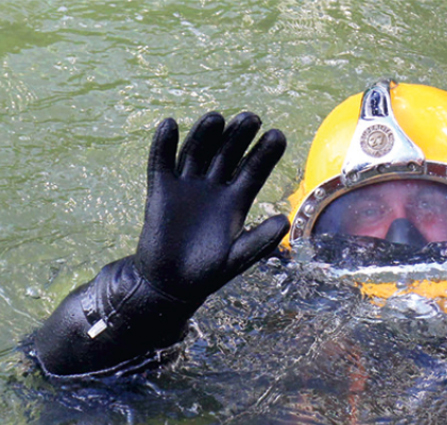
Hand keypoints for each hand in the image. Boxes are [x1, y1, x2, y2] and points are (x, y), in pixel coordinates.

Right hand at [135, 111, 289, 301]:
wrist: (172, 284)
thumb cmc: (208, 272)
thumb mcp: (237, 258)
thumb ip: (260, 240)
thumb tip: (285, 221)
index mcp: (236, 201)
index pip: (254, 171)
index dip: (265, 154)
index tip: (278, 135)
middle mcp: (214, 188)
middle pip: (228, 154)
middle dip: (239, 137)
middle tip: (252, 118)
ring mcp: (188, 186)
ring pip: (197, 153)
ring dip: (205, 135)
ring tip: (216, 118)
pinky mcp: (162, 190)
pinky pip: (162, 163)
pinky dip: (164, 145)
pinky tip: (169, 125)